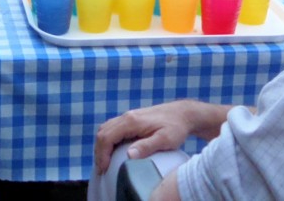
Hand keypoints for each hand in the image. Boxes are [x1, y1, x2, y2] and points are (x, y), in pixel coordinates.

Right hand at [94, 101, 229, 173]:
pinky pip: (112, 128)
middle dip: (99, 151)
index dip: (102, 154)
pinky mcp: (132, 119)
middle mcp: (126, 116)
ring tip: (104, 162)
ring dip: (102, 145)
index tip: (104, 169)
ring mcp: (128, 116)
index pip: (107, 137)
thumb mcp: (165, 140)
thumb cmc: (176, 127)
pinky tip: (112, 152)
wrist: (184, 113)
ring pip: (106, 129)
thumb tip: (129, 155)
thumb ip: (147, 146)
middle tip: (101, 169)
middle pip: (103, 132)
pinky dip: (107, 140)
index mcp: (131, 121)